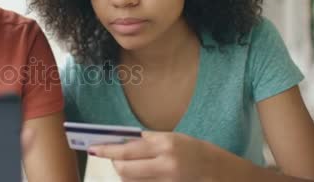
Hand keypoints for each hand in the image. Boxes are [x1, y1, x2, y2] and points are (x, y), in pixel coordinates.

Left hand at [88, 132, 215, 181]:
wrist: (221, 173)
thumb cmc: (196, 151)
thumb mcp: (173, 138)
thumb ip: (148, 140)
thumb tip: (121, 140)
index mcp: (165, 145)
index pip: (127, 150)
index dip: (106, 150)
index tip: (93, 149)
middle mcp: (165, 165)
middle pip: (125, 170)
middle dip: (115, 164)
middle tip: (115, 159)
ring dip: (125, 175)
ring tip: (133, 167)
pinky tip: (141, 176)